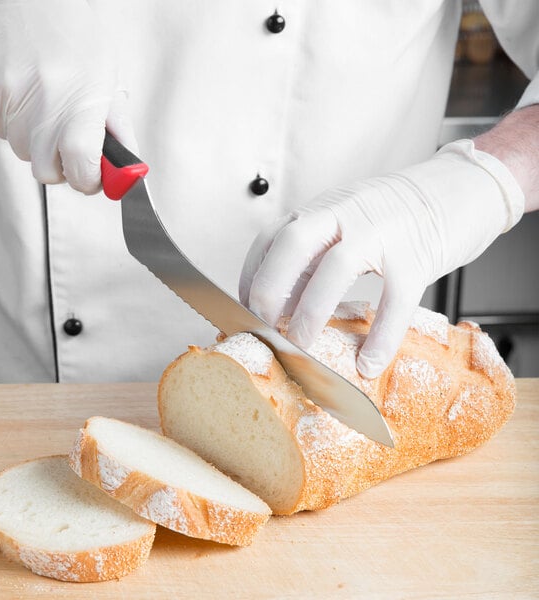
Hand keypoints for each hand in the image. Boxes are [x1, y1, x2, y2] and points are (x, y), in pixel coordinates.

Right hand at [0, 0, 137, 193]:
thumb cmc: (74, 34)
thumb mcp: (109, 81)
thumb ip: (119, 132)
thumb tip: (126, 173)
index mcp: (82, 103)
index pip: (81, 171)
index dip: (87, 180)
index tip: (91, 175)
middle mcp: (43, 102)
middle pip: (46, 171)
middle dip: (59, 162)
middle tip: (65, 136)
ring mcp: (6, 96)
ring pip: (20, 150)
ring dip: (33, 137)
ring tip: (41, 100)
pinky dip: (9, 118)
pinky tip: (20, 89)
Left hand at [240, 139, 524, 378]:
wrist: (456, 188)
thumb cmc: (393, 215)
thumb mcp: (344, 226)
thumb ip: (314, 257)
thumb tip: (282, 302)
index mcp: (322, 209)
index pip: (272, 237)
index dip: (251, 274)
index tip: (244, 308)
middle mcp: (344, 214)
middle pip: (293, 243)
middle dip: (269, 287)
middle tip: (261, 327)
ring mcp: (381, 231)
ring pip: (338, 268)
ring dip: (313, 311)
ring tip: (302, 347)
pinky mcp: (416, 254)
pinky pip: (396, 298)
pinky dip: (380, 335)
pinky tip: (368, 363)